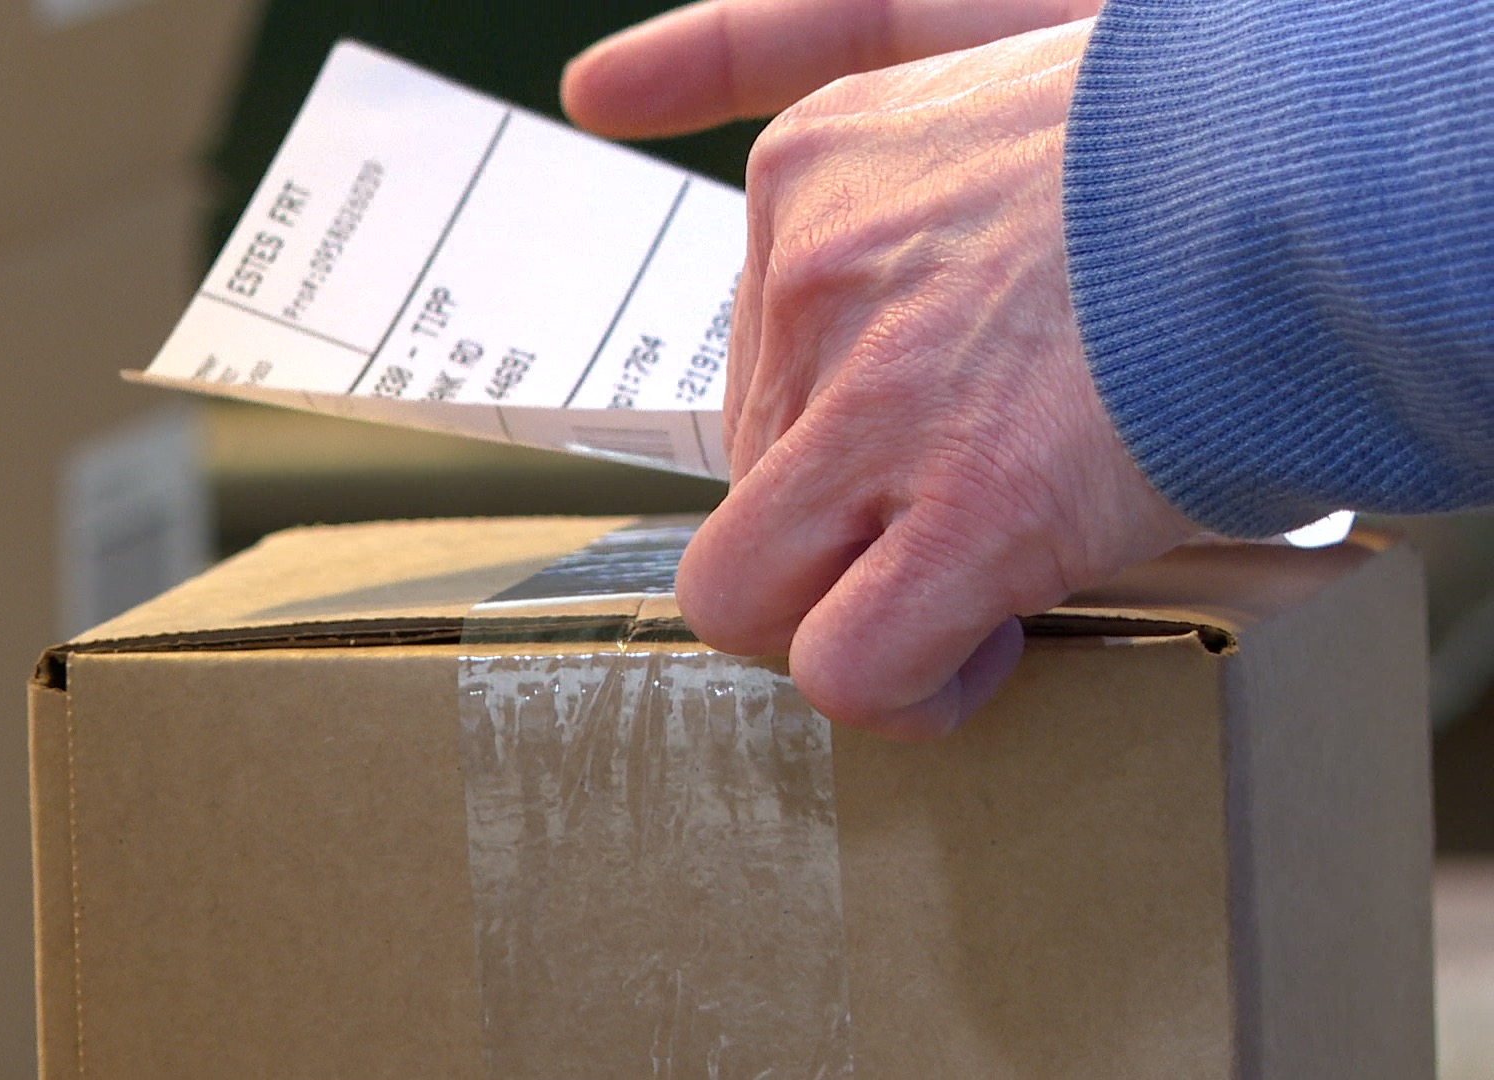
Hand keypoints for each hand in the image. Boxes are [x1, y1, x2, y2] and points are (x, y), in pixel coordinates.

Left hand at [566, 12, 1198, 737]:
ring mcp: (879, 400)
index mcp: (814, 171)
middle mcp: (814, 281)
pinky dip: (912, 686)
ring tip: (963, 591)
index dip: (833, 424)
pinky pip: (849, 665)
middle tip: (971, 502)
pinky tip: (982, 646)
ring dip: (847, 611)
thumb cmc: (1200, 111)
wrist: (1345, 157)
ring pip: (747, 585)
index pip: (745, 358)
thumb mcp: (974, 20)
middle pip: (747, 475)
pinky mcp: (968, 510)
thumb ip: (805, 34)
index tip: (915, 429)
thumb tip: (599, 83)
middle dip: (846, 518)